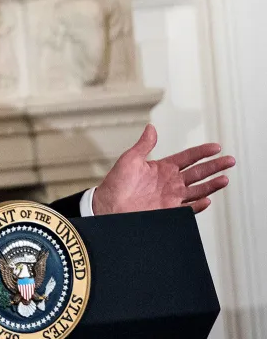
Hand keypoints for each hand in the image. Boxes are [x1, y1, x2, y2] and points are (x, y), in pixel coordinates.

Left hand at [92, 124, 234, 215]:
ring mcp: (171, 197)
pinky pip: (187, 208)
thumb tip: (151, 127)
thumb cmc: (116, 183)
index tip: (216, 147)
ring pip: (197, 190)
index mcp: (162, 168)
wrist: (108, 206)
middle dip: (214, 166)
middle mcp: (170, 182)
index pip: (188, 158)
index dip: (202, 152)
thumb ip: (144, 145)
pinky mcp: (168, 211)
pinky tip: (206, 200)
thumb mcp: (130, 159)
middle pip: (198, 173)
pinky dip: (197, 205)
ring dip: (211, 185)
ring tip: (225, 179)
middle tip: (230, 160)